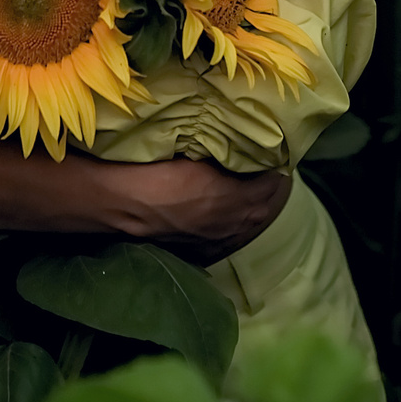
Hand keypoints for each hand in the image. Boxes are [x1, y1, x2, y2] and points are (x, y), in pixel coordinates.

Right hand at [108, 158, 292, 266]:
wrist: (124, 204)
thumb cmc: (158, 172)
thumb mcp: (195, 157)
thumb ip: (224, 157)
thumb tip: (240, 150)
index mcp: (234, 199)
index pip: (270, 185)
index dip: (275, 169)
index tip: (276, 154)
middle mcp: (231, 224)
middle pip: (264, 208)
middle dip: (272, 191)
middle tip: (271, 171)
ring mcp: (215, 240)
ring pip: (248, 226)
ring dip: (257, 209)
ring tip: (257, 192)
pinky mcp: (199, 250)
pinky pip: (231, 238)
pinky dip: (239, 224)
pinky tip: (233, 215)